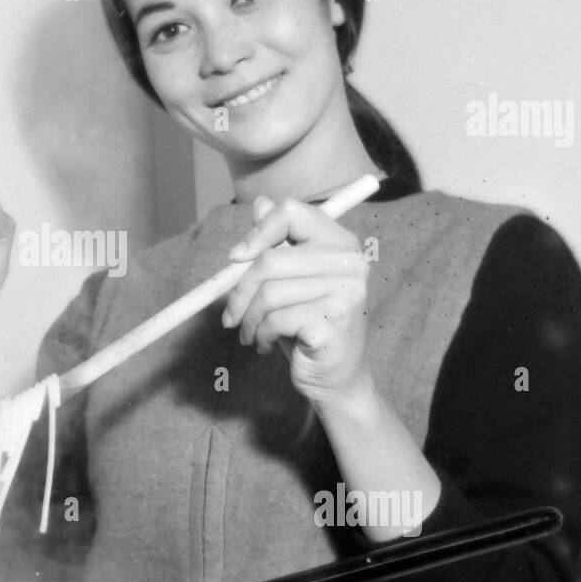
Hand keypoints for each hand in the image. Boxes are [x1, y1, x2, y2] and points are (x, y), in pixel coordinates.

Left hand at [222, 194, 371, 404]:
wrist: (335, 378)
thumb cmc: (307, 325)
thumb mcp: (289, 281)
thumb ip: (278, 243)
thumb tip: (260, 203)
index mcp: (340, 242)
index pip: (292, 212)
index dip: (257, 232)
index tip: (236, 259)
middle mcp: (350, 262)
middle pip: (271, 259)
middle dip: (239, 292)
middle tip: (230, 316)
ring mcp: (347, 292)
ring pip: (269, 294)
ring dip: (248, 319)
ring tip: (249, 334)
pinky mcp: (334, 322)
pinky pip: (277, 320)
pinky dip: (260, 335)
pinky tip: (264, 345)